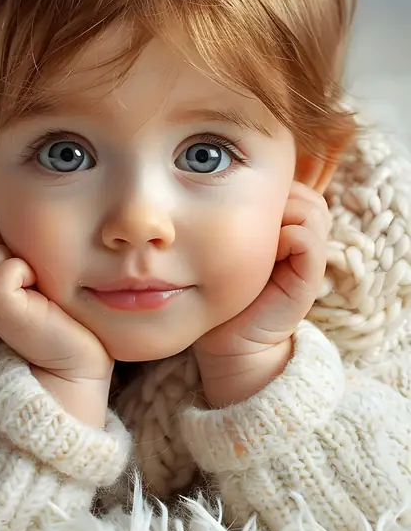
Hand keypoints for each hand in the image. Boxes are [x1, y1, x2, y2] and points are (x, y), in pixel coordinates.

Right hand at [0, 220, 112, 426]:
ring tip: (36, 284)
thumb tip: (18, 215)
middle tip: (33, 276)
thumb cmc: (60, 314)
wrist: (74, 363)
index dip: (4, 240)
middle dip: (5, 245)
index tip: (29, 269)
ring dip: (14, 257)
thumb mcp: (32, 273)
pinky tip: (39, 296)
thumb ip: (14, 244)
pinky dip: (22, 273)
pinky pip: (1, 270)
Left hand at [194, 182, 330, 404]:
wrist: (229, 344)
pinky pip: (307, 237)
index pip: (294, 186)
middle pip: (305, 193)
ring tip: (255, 241)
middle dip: (276, 200)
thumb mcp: (223, 248)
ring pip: (311, 208)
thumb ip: (234, 218)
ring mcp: (311, 257)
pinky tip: (263, 254)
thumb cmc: (219, 294)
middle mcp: (304, 239)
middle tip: (247, 225)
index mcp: (287, 229)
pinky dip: (286, 235)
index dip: (268, 191)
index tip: (237, 211)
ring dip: (280, 215)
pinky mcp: (310, 277)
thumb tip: (226, 186)